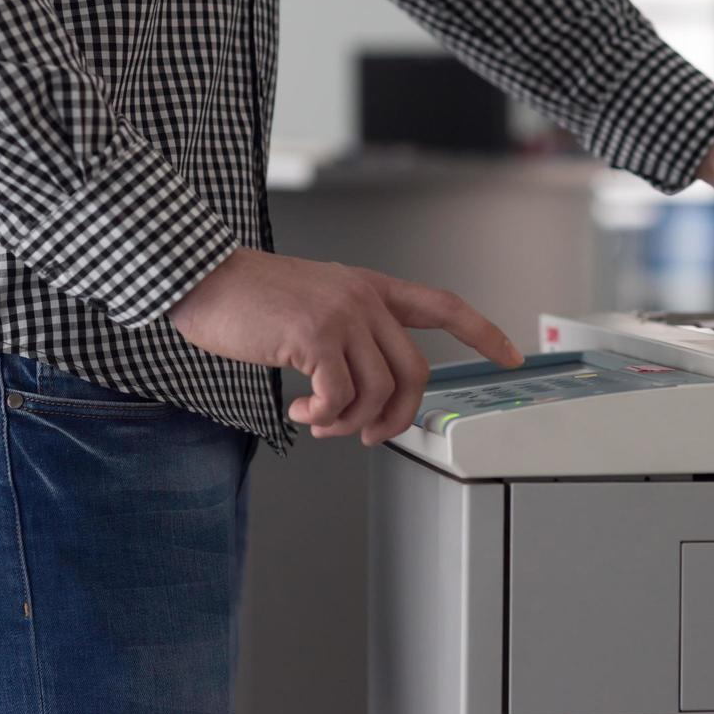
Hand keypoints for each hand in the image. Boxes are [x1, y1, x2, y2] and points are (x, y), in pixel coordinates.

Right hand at [167, 248, 522, 444]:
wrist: (202, 277)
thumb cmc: (249, 298)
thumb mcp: (314, 304)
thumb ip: (347, 335)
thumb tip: (363, 396)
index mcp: (369, 287)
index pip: (444, 306)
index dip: (483, 334)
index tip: (511, 356)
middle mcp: (364, 298)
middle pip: (415, 371)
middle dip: (399, 415)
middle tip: (371, 435)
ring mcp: (343, 315)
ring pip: (378, 391)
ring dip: (349, 423)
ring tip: (318, 422)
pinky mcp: (316, 336)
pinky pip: (340, 398)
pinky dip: (323, 418)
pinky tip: (300, 413)